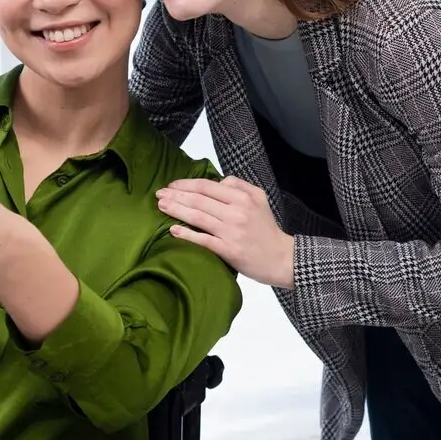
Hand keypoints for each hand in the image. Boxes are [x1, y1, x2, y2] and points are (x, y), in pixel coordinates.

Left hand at [157, 176, 294, 288]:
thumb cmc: (266, 229)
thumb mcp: (259, 198)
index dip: (186, 184)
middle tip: (159, 194)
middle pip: (198, 200)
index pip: (207, 186)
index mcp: (242, 197)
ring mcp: (231, 231)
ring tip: (161, 206)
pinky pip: (203, 240)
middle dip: (175, 195)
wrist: (281, 258)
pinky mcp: (229, 250)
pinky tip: (173, 231)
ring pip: (197, 217)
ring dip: (176, 211)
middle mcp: (236, 212)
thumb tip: (218, 181)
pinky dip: (186, 234)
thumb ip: (239, 185)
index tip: (171, 185)